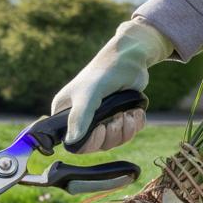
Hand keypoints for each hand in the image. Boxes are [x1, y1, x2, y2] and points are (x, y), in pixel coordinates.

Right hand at [51, 18, 173, 152]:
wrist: (131, 58)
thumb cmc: (104, 72)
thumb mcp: (88, 95)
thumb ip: (79, 118)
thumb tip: (71, 142)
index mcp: (66, 113)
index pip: (73, 143)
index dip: (90, 142)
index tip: (101, 129)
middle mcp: (82, 118)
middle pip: (97, 144)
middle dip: (112, 134)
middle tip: (118, 118)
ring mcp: (102, 118)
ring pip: (114, 140)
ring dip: (125, 130)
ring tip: (128, 113)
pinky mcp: (119, 116)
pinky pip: (128, 133)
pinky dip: (135, 125)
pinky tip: (135, 111)